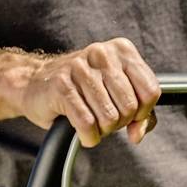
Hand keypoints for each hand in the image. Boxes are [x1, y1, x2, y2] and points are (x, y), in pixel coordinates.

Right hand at [19, 38, 160, 147]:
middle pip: (130, 107)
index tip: (131, 116)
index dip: (143, 112)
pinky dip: (88, 136)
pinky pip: (87, 123)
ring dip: (102, 130)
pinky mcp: (61, 86)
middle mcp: (102, 54)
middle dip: (120, 122)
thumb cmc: (80, 89)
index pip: (151, 91)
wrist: (35, 84)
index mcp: (122, 50)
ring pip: (109, 117)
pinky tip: (83, 133)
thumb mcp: (116, 92)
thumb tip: (138, 133)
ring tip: (92, 121)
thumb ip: (140, 112)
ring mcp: (80, 68)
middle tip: (105, 118)